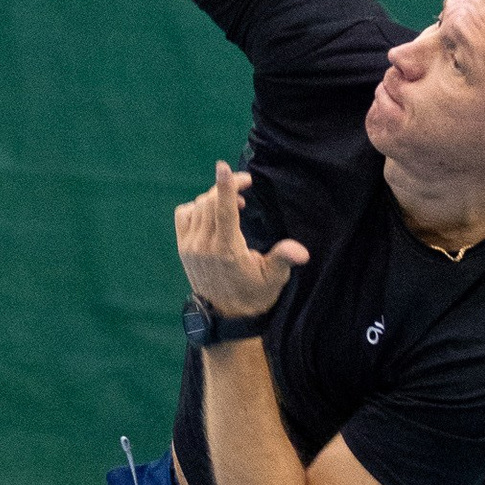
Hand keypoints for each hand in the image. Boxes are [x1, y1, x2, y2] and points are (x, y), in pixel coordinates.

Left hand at [175, 163, 307, 319]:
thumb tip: (301, 252)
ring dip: (214, 198)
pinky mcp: (183, 248)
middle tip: (246, 186)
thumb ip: (284, 259)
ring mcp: (190, 247)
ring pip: (198, 207)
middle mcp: (204, 246)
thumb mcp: (273, 279)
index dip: (224, 186)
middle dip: (227, 188)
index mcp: (226, 250)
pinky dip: (196, 208)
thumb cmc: (254, 296)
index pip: (222, 211)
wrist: (227, 317)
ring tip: (234, 204)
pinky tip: (211, 213)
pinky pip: (184, 215)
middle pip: (210, 202)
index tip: (224, 166)